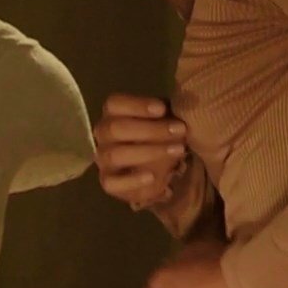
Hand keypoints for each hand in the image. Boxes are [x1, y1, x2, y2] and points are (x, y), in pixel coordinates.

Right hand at [93, 94, 189, 209]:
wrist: (157, 168)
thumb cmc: (159, 135)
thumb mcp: (164, 119)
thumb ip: (167, 112)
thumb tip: (184, 103)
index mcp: (113, 114)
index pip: (114, 104)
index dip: (137, 105)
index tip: (162, 109)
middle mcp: (103, 135)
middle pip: (115, 128)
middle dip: (150, 129)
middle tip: (180, 130)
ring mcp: (103, 159)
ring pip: (114, 154)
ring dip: (148, 152)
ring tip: (177, 151)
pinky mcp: (108, 183)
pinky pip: (112, 183)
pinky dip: (132, 180)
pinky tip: (152, 177)